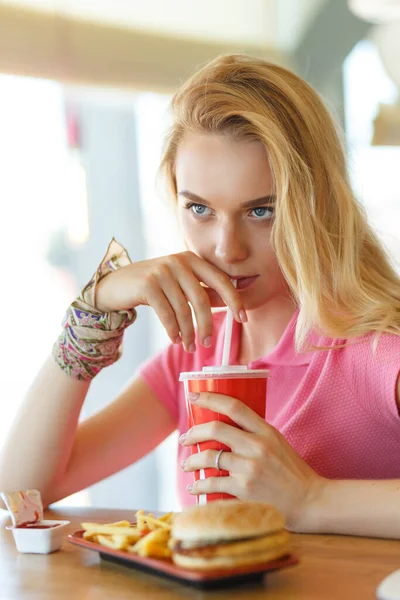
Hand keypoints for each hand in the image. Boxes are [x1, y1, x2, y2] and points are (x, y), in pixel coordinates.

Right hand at [95, 251, 246, 351]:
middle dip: (207, 324)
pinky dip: (173, 330)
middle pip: (201, 298)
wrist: (115, 285)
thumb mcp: (179, 284)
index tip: (243, 318)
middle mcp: (178, 261)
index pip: (220, 279)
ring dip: (188, 332)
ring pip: (183, 309)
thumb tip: (230, 304)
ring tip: (189, 346)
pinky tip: (175, 339)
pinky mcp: (147, 284)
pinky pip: (166, 314)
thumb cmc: (152, 286)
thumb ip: (201, 290)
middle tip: (208, 343)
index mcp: (191, 259)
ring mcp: (162, 271)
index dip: (234, 300)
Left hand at [179, 392, 326, 530]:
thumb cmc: (292, 471)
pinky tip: (194, 489)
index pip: (233, 406)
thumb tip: (224, 426)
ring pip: (208, 457)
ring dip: (191, 461)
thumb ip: (254, 433)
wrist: (309, 501)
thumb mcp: (277, 442)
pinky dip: (198, 487)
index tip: (193, 396)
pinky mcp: (244, 490)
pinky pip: (212, 484)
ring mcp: (250, 468)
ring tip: (187, 464)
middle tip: (185, 438)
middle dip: (193, 432)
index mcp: (266, 430)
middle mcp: (257, 446)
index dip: (209, 398)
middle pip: (215, 428)